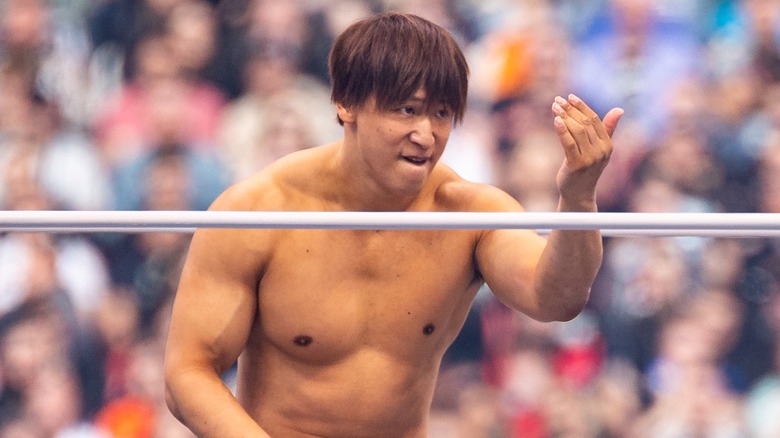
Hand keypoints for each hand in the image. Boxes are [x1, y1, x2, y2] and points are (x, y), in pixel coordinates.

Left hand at [551, 94, 622, 208]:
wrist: (579, 194)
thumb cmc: (587, 169)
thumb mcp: (599, 149)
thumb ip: (607, 129)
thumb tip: (619, 110)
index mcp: (607, 145)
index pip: (595, 120)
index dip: (582, 107)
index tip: (570, 97)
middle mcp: (601, 151)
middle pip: (585, 124)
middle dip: (570, 110)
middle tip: (558, 100)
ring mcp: (590, 159)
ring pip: (577, 131)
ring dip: (565, 117)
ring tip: (554, 107)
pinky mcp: (577, 165)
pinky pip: (569, 143)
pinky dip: (562, 130)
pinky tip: (556, 120)